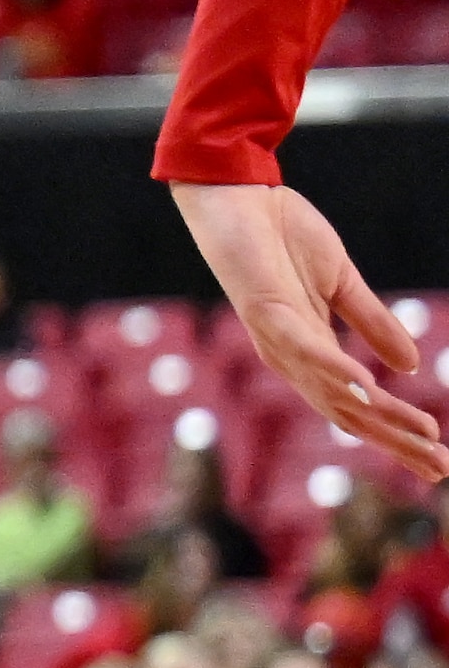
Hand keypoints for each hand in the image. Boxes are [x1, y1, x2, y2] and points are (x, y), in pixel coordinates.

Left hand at [173, 178, 444, 479]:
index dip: (398, 431)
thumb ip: (373, 323)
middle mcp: (293, 357)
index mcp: (313, 352)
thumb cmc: (283, 240)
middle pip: (349, 413)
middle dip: (395, 440)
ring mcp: (277, 338)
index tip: (437, 456)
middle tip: (438, 467)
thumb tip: (410, 365)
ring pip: (331, 390)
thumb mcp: (341, 283)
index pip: (361, 406)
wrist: (239, 200)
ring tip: (415, 436)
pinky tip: (365, 388)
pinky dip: (334, 369)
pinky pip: (304, 347)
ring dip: (376, 414)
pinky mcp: (266, 311)